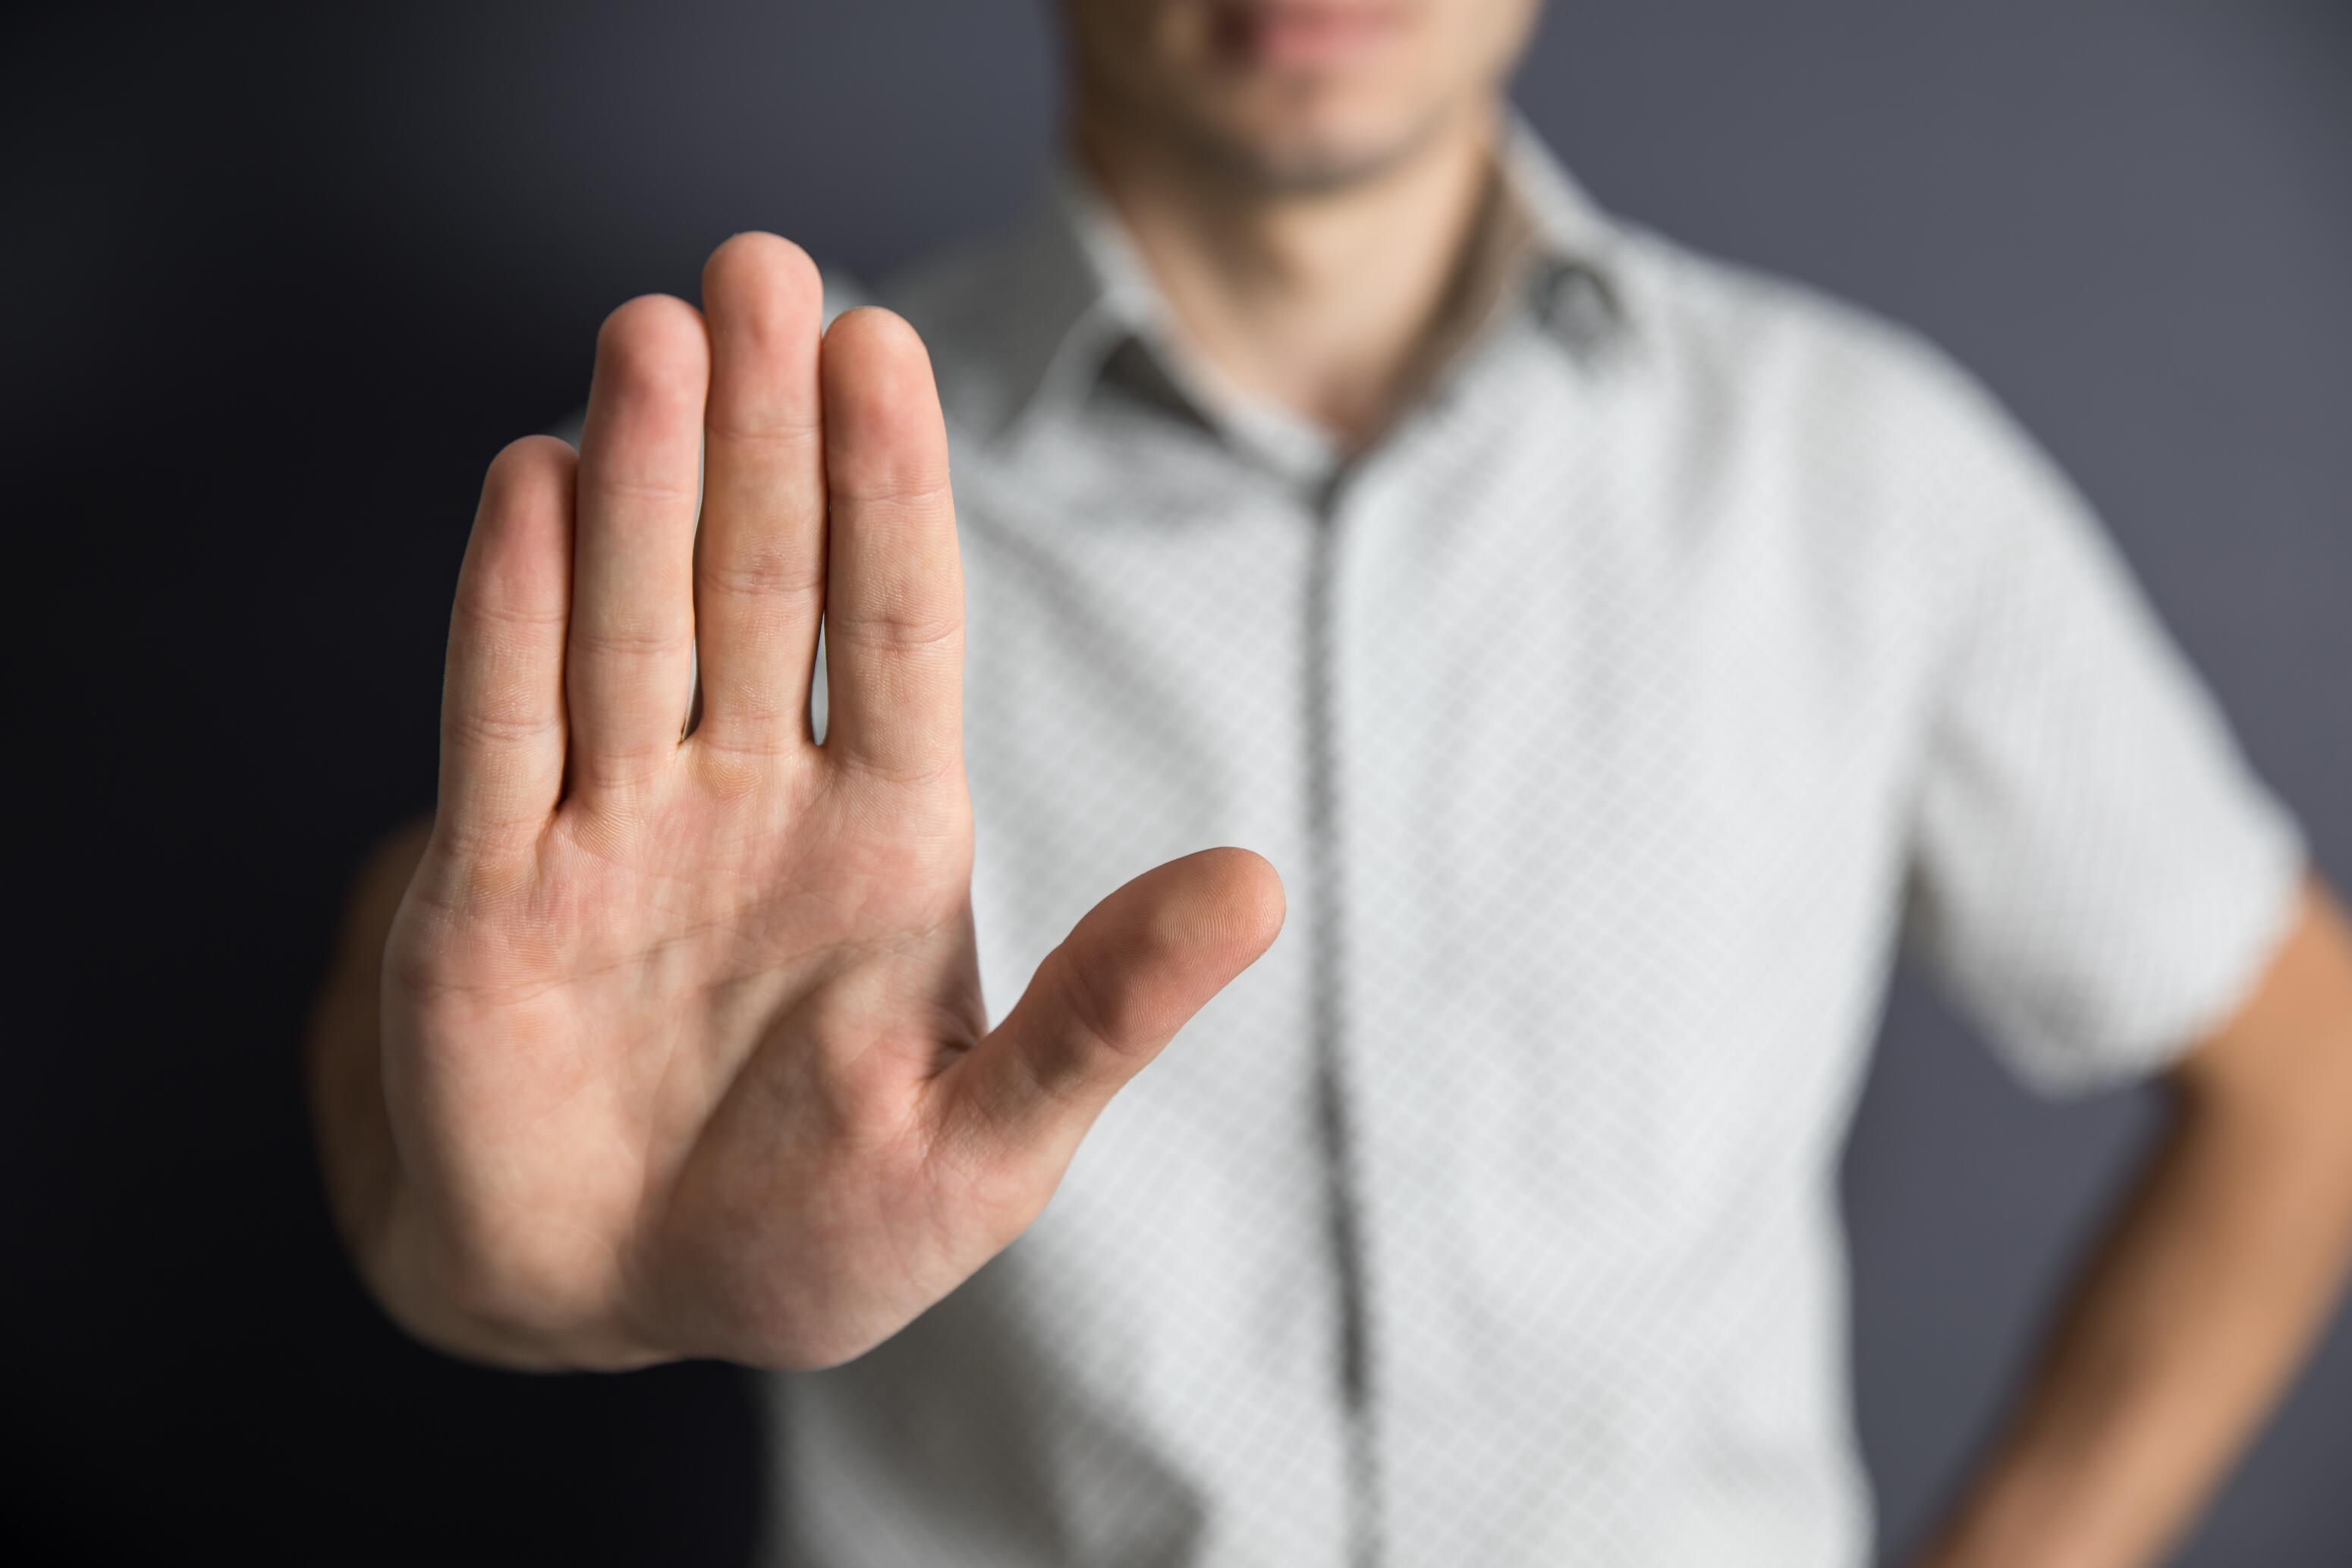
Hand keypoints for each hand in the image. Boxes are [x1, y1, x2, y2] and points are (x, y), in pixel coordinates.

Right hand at [361, 234, 1283, 1371]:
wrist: (628, 1302)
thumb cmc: (827, 1232)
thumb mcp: (992, 1143)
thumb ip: (1107, 1012)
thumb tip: (1263, 884)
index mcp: (889, 837)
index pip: (894, 627)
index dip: (888, 492)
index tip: (884, 353)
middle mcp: (751, 799)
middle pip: (757, 581)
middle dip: (759, 433)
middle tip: (762, 268)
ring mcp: (618, 831)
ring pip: (628, 624)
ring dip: (635, 483)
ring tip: (649, 337)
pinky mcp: (490, 890)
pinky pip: (501, 730)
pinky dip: (510, 615)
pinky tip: (531, 485)